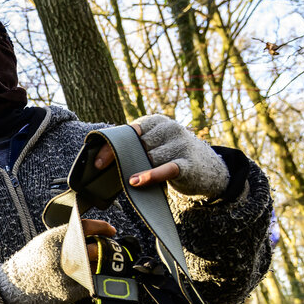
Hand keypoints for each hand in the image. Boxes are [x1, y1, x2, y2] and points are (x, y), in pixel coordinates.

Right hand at [0, 219, 114, 303]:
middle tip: (107, 247)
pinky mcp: (68, 293)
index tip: (110, 230)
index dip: (102, 227)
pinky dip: (94, 280)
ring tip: (97, 263)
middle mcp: (60, 256)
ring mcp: (65, 276)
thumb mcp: (45, 241)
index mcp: (53, 239)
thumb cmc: (31, 262)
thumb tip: (95, 234)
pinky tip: (90, 277)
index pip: (86, 227)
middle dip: (104, 248)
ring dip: (101, 265)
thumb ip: (67, 236)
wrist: (13, 286)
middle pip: (95, 248)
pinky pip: (91, 284)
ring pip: (96, 267)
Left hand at [92, 116, 228, 198]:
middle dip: (124, 161)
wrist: (206, 168)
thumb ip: (133, 147)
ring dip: (139, 170)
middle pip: (138, 147)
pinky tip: (135, 181)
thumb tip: (100, 159)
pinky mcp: (187, 163)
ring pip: (149, 159)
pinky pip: (165, 169)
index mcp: (156, 121)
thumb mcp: (153, 145)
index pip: (128, 132)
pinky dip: (149, 175)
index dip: (111, 148)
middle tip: (112, 173)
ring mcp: (180, 144)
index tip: (97, 164)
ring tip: (134, 179)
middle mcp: (169, 129)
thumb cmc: (170, 157)